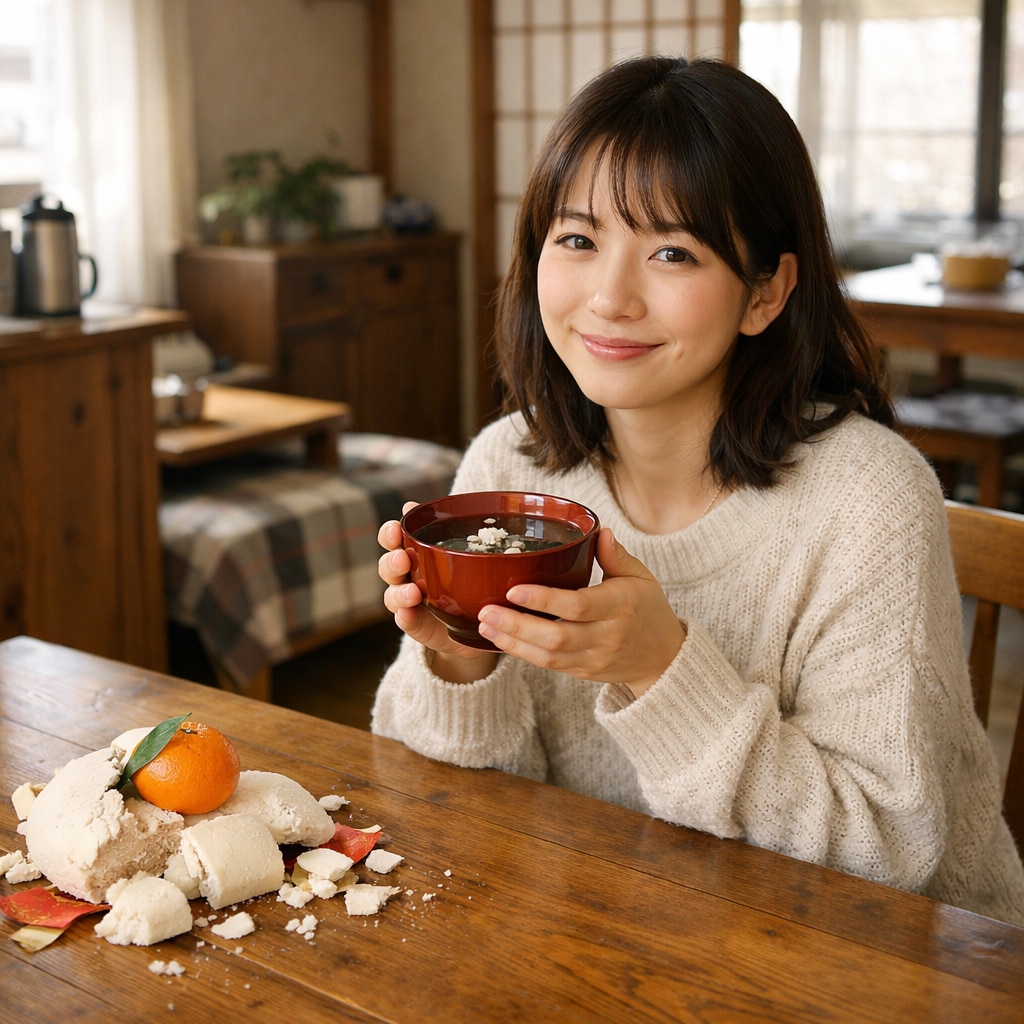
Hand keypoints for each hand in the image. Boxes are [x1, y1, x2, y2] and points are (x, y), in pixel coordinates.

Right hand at [377, 503, 497, 680]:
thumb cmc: (468, 582)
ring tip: (412, 592)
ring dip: (399, 592)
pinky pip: (405, 621)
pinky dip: (405, 617)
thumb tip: (461, 507)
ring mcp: (409, 603)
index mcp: (415, 555)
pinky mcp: (416, 625)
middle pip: (388, 566)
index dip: (389, 533)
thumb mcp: (469, 555)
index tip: (396, 528)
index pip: (393, 540)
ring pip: (392, 595)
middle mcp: (407, 577)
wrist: (475, 625)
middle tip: (403, 558)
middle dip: (392, 560)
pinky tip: (408, 614)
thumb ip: (459, 533)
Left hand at [475, 527, 684, 696]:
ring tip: (486, 625)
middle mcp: (607, 636)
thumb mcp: (640, 576)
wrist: (663, 658)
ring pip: (549, 656)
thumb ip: (616, 555)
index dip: (545, 600)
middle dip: (517, 625)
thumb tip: (599, 530)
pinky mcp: (583, 673)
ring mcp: (594, 659)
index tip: (514, 589)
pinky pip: (549, 666)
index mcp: (621, 606)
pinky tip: (501, 639)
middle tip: (486, 611)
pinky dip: (523, 654)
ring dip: (513, 642)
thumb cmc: (647, 609)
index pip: (579, 605)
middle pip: (558, 636)